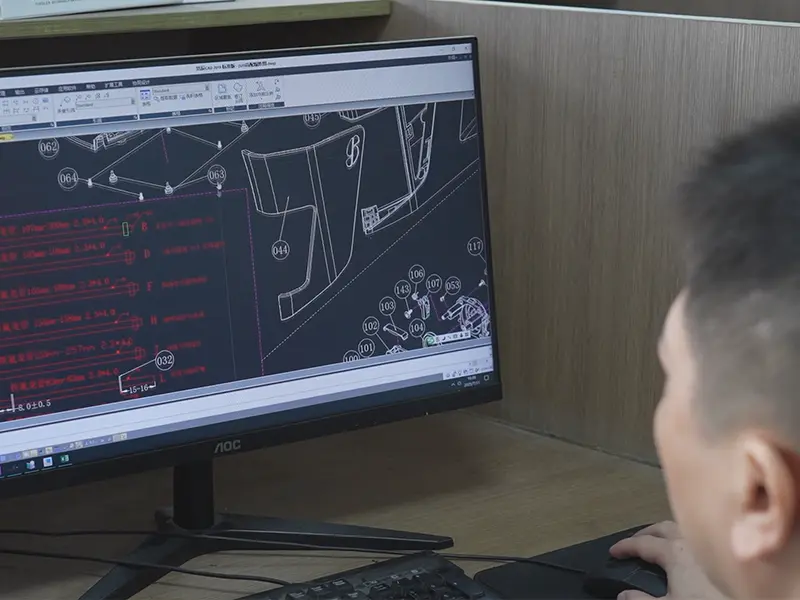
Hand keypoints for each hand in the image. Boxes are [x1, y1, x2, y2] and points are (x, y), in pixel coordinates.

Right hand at [609, 521, 727, 599]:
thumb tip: (623, 594)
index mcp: (673, 552)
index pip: (642, 543)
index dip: (625, 546)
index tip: (614, 550)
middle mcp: (690, 542)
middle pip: (662, 528)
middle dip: (645, 532)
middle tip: (634, 540)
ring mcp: (708, 546)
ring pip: (681, 529)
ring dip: (666, 532)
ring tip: (660, 540)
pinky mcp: (724, 555)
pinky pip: (697, 538)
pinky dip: (685, 539)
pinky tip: (689, 551)